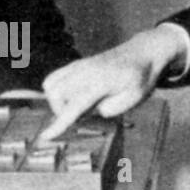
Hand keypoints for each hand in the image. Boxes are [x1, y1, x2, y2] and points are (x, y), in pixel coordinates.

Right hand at [39, 27, 185, 139]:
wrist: (143, 52)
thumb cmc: (141, 77)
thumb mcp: (134, 99)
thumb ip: (110, 109)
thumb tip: (90, 111)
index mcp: (100, 81)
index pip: (73, 106)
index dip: (59, 124)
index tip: (45, 137)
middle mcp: (85, 70)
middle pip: (55, 94)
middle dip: (61, 110)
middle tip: (83, 115)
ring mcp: (79, 64)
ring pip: (50, 84)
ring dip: (57, 100)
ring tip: (79, 104)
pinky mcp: (78, 63)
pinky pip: (55, 76)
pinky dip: (57, 90)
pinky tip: (74, 95)